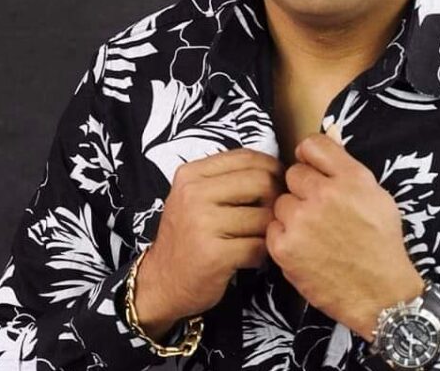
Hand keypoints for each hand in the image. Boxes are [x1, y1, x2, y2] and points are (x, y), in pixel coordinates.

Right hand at [135, 148, 284, 339]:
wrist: (161, 282)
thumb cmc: (188, 237)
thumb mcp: (195, 197)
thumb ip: (228, 178)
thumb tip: (277, 169)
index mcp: (191, 175)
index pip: (247, 157)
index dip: (273, 169)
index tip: (278, 184)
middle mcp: (194, 194)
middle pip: (261, 182)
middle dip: (276, 199)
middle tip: (273, 215)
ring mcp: (202, 224)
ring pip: (264, 217)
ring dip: (269, 231)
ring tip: (257, 239)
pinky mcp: (214, 255)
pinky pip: (259, 246)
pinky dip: (261, 254)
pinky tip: (249, 257)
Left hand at [266, 129, 424, 342]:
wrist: (379, 294)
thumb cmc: (381, 245)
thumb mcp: (377, 196)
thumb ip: (347, 167)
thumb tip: (328, 133)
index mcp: (351, 178)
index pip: (312, 144)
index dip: (311, 159)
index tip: (315, 172)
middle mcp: (325, 194)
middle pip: (293, 174)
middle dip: (304, 190)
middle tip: (321, 212)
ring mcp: (302, 221)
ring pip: (281, 202)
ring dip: (293, 215)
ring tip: (315, 234)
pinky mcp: (284, 246)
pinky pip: (273, 228)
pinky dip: (285, 238)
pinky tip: (306, 249)